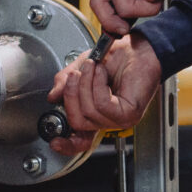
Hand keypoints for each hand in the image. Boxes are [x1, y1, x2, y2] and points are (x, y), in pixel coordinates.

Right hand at [49, 35, 164, 151]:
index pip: (81, 140)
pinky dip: (98, 85)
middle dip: (72, 95)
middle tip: (76, 74)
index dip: (67, 144)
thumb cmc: (117, 57)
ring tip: (93, 67)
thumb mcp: (81, 69)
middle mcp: (108, 120)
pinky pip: (102, 104)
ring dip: (86, 84)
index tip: (55, 142)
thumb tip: (53, 96)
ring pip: (89, 112)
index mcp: (97, 114)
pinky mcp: (129, 113)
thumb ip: (65, 83)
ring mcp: (120, 119)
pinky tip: (102, 73)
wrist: (138, 47)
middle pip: (78, 122)